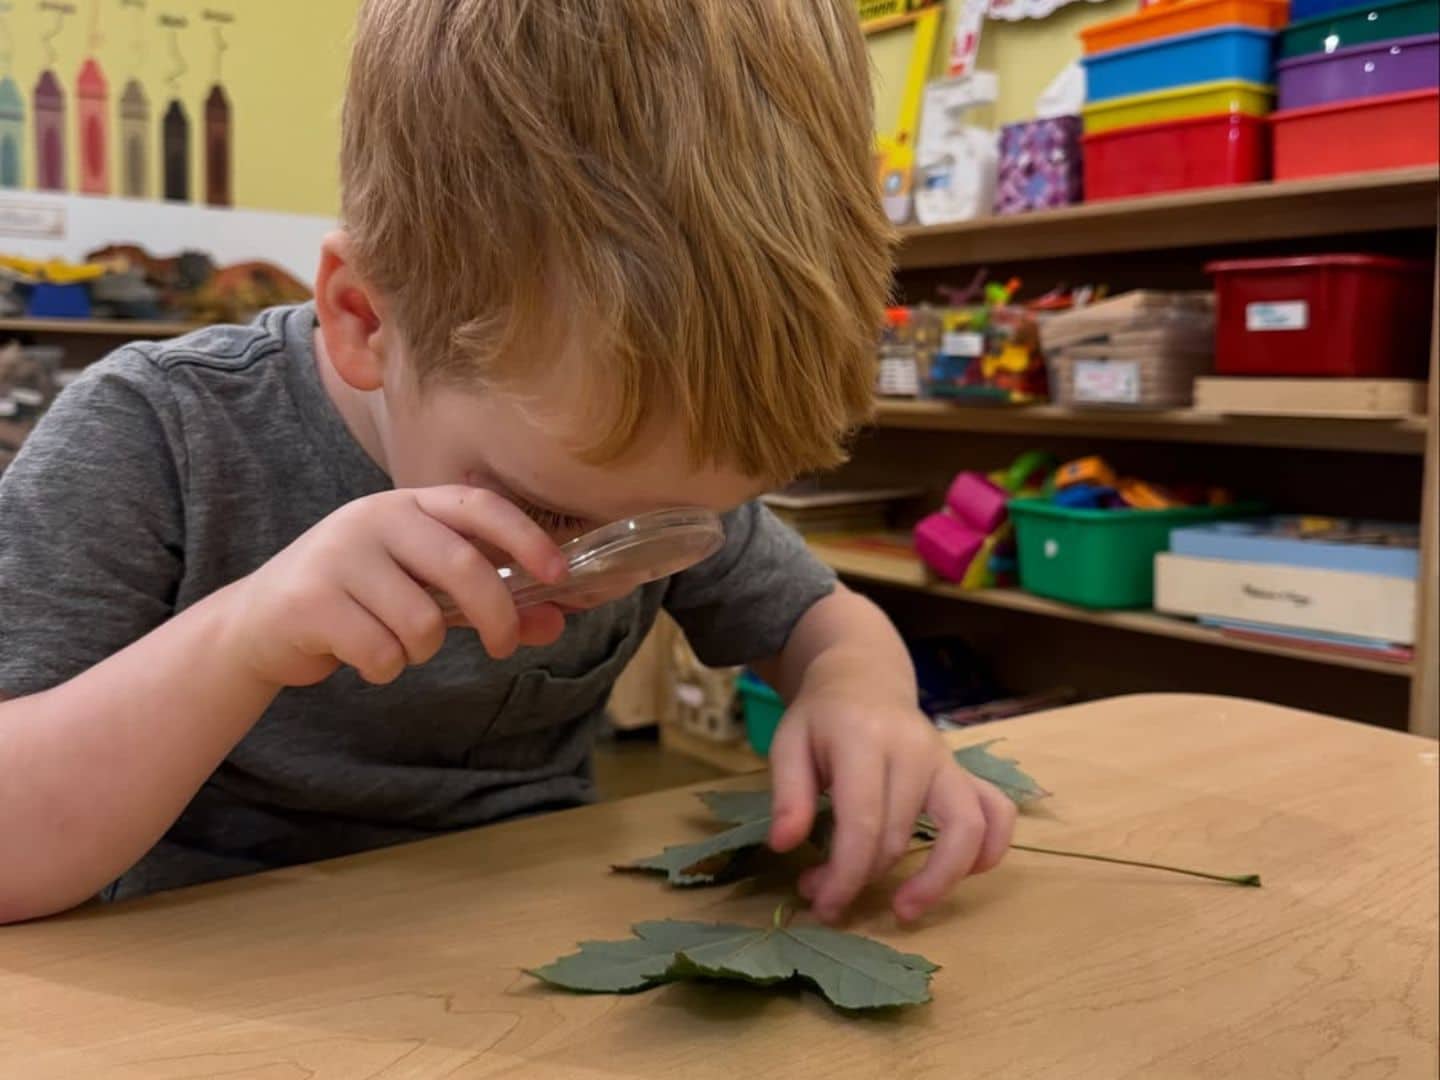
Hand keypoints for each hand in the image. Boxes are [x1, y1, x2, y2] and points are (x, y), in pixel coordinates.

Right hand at [219, 486, 569, 688]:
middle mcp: (373, 518)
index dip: (525, 537)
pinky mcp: (310, 601)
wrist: (258, 625)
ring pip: (422, 621)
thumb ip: (487, 603)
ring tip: (398, 645)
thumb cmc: (357, 602)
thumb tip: (556, 622)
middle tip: (503, 646)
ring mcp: (338, 556)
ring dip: (423, 650)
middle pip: (463, 566)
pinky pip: (382, 651)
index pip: (478, 505)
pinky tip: (365, 657)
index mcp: (408, 504)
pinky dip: (385, 668)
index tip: (559, 573)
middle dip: (498, 615)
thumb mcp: (424, 593)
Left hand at [766, 688, 1016, 924]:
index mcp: (864, 740)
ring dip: (940, 880)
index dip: (845, 875)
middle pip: (899, 835)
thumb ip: (787, 794)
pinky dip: (991, 849)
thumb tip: (784, 846)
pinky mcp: (964, 772)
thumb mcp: (788, 744)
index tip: (823, 906)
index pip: (863, 822)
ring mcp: (947, 760)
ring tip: (906, 910)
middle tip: (827, 895)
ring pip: (966, 828)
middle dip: (863, 880)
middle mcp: (914, 750)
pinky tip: (963, 874)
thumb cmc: (822, 717)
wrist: (864, 678)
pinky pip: (997, 811)